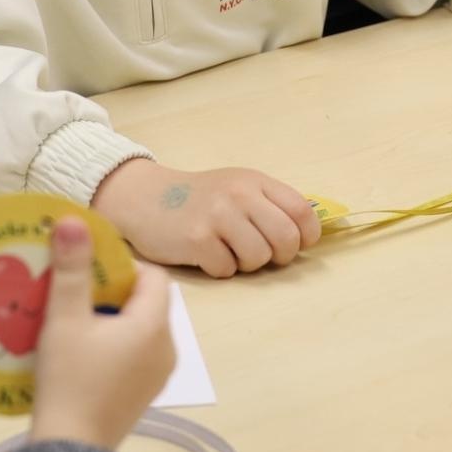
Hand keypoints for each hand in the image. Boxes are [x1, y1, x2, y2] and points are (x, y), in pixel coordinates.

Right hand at [27, 217, 174, 450]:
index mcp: (154, 325)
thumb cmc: (69, 380)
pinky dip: (113, 341)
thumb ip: (72, 268)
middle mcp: (167, 347)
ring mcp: (158, 373)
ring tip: (73, 316)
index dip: (122, 264)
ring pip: (139, 326)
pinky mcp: (145, 391)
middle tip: (74, 290)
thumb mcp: (64, 319)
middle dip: (111, 289)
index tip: (88, 268)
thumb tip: (74, 219)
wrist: (70, 447)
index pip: (153, 275)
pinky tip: (81, 347)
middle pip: (145, 300)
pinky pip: (135, 351)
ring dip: (110, 316)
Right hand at [91, 159, 320, 277]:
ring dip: (247, 264)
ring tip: (229, 252)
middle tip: (262, 255)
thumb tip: (304, 236)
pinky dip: (219, 268)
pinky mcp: (196, 239)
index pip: (302, 211)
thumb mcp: (236, 188)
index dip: (306, 236)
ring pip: (258, 258)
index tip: (294, 244)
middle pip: (285, 239)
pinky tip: (205, 254)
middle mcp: (239, 194)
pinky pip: (227, 269)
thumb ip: (268, 205)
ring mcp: (218, 216)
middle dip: (279, 256)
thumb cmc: (197, 198)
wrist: (145, 197)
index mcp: (255, 181)